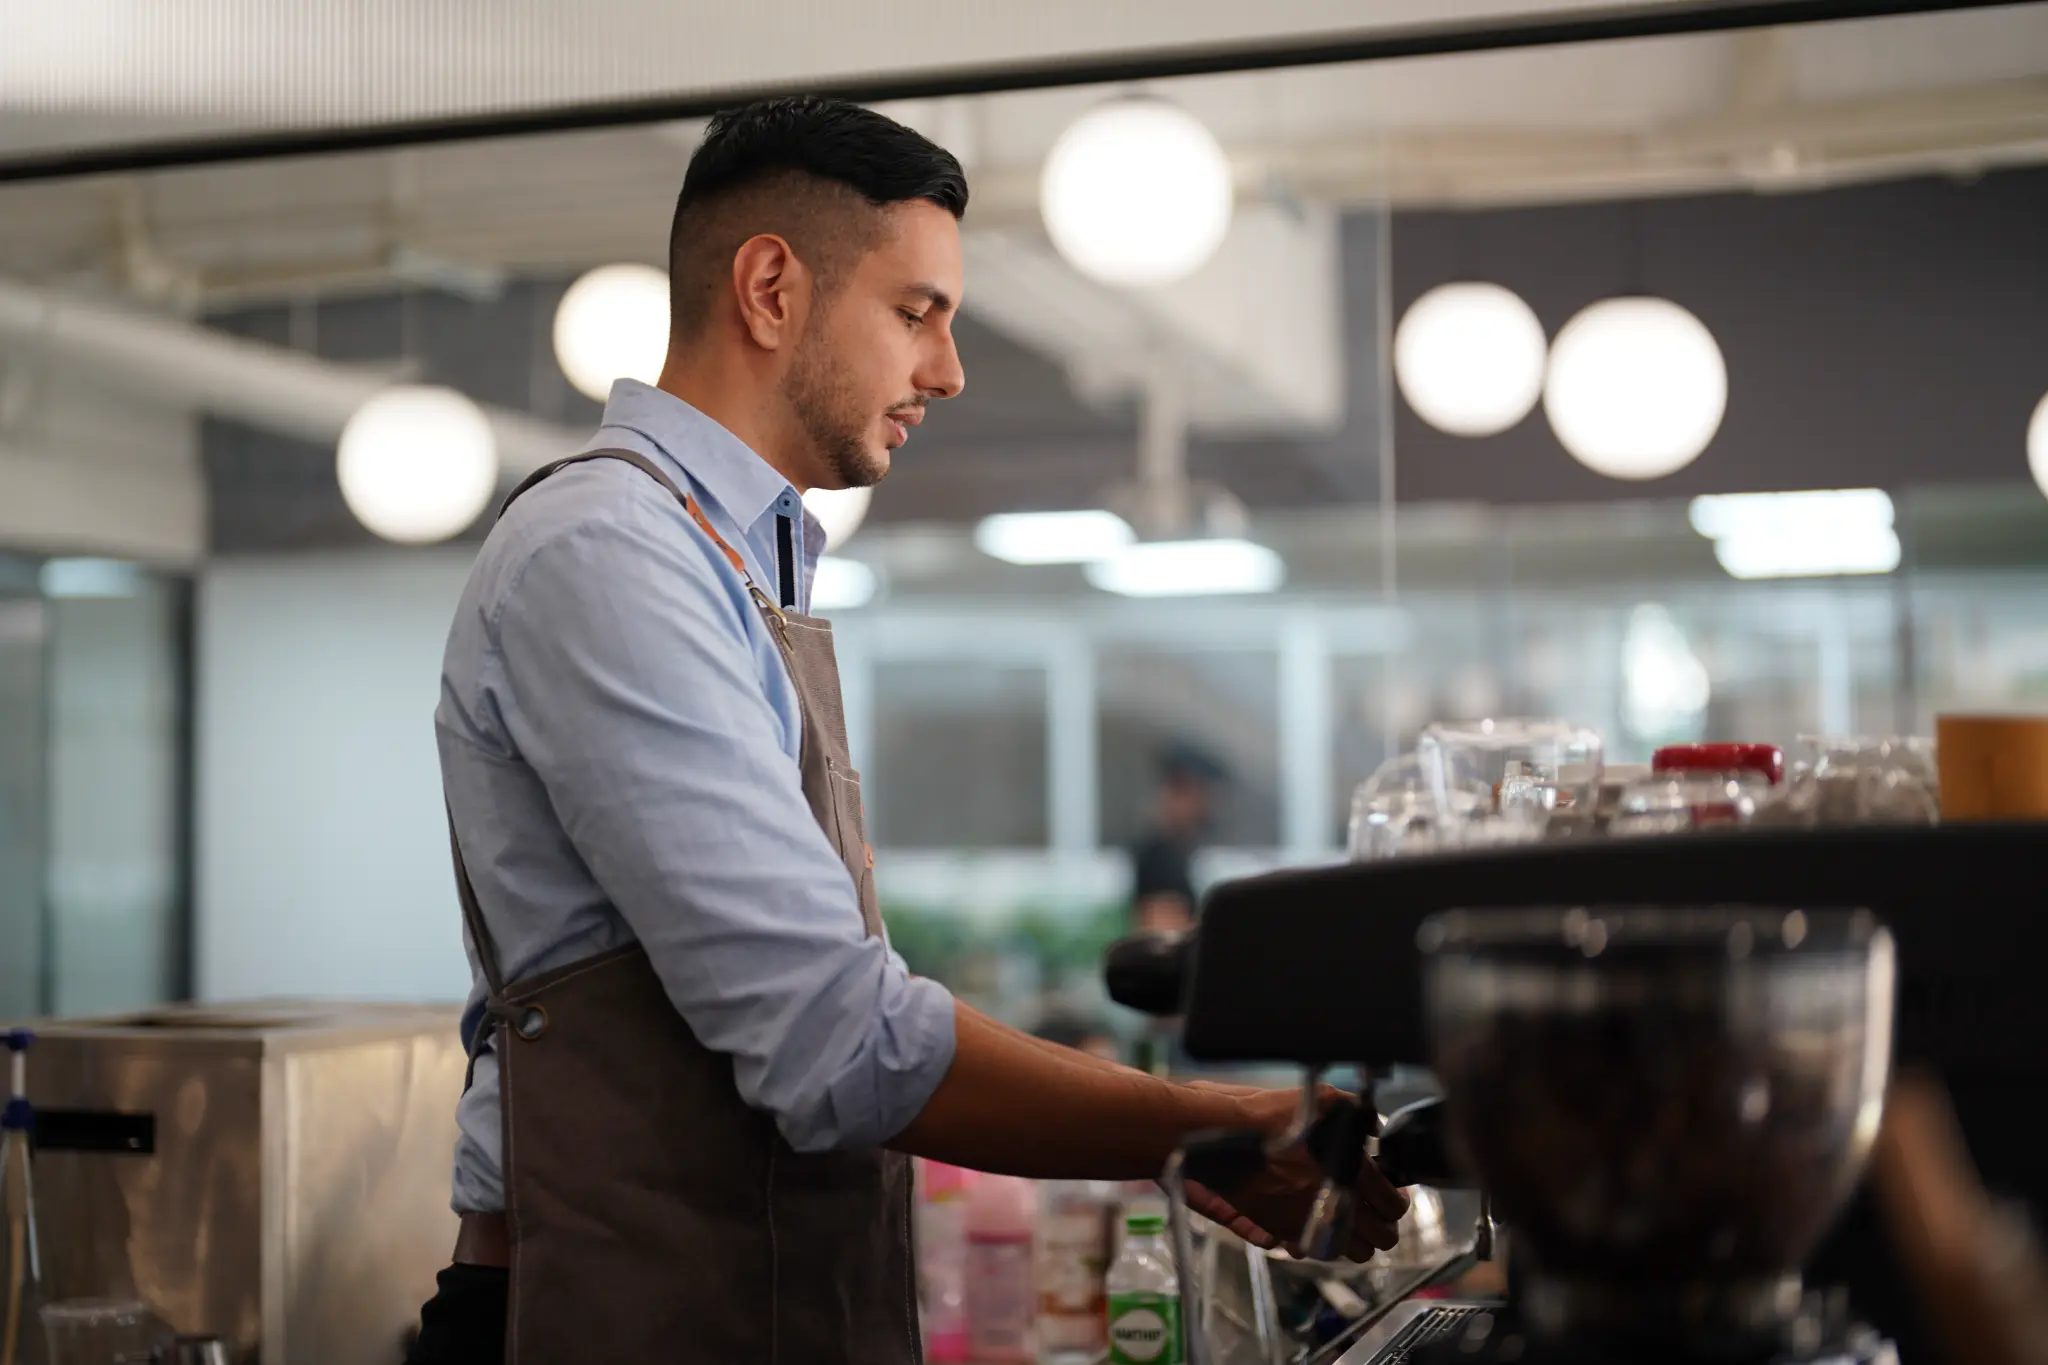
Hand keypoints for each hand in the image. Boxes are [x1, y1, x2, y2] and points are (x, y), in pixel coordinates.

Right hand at [1180, 1082, 1408, 1261]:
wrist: (1225, 1139)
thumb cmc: (1270, 1117)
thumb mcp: (1321, 1099)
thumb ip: (1354, 1111)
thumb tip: (1371, 1126)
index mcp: (1352, 1171)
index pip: (1393, 1203)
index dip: (1398, 1199)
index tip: (1393, 1192)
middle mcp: (1338, 1203)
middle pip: (1383, 1236)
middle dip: (1386, 1225)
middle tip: (1379, 1211)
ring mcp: (1313, 1222)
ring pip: (1357, 1252)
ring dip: (1361, 1239)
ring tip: (1355, 1221)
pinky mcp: (1289, 1232)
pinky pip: (1323, 1251)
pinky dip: (1330, 1243)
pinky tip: (1325, 1224)